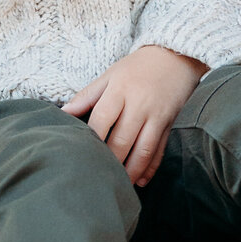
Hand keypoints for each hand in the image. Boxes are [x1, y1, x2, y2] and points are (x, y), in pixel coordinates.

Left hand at [62, 46, 206, 186]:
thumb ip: (87, 95)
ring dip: (130, 171)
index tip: (79, 155)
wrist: (177, 56)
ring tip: (119, 185)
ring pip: (142, 150)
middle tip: (96, 178)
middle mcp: (139, 104)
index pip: (101, 120)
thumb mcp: (111, 74)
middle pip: (122, 140)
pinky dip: (150, 168)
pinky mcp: (170, 124)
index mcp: (120, 90)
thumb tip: (63, 113)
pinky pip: (159, 150)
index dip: (90, 139)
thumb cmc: (138, 66)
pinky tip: (141, 181)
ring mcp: (157, 116)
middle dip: (109, 162)